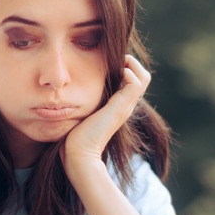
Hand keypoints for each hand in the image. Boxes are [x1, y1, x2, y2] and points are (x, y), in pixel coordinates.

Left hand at [61, 55, 150, 173]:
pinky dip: (128, 72)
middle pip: (143, 77)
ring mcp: (125, 106)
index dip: (124, 67)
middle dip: (131, 62)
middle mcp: (125, 105)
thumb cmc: (75, 138)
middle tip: (114, 60)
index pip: (132, 81)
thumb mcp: (81, 114)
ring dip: (131, 64)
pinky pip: (136, 82)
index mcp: (117, 106)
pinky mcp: (120, 107)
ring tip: (116, 64)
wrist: (79, 154)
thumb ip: (83, 103)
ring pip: (143, 77)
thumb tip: (70, 93)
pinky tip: (114, 73)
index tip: (107, 63)